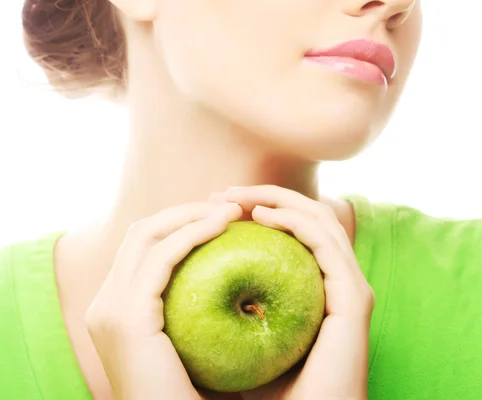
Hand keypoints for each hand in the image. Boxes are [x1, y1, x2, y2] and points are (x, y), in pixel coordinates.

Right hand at [85, 201, 242, 399]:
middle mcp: (105, 303)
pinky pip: (162, 257)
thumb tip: (243, 282)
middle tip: (230, 206)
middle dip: (186, 211)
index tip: (222, 217)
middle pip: (141, 232)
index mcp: (117, 308)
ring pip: (147, 234)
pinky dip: (193, 233)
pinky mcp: (126, 316)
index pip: (144, 247)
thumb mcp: (194, 340)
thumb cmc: (195, 394)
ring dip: (191, 214)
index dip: (181, 224)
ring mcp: (110, 309)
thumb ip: (200, 308)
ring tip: (234, 210)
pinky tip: (225, 226)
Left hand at [220, 185, 374, 399]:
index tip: (216, 209)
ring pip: (320, 220)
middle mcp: (342, 283)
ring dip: (277, 199)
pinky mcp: (354, 300)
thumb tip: (199, 285)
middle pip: (309, 217)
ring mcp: (351, 289)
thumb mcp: (246, 344)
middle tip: (222, 194)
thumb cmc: (275, 396)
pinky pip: (324, 244)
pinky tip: (260, 216)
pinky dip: (294, 221)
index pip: (298, 233)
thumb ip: (235, 313)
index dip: (262, 211)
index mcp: (323, 290)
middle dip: (266, 196)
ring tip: (233, 197)